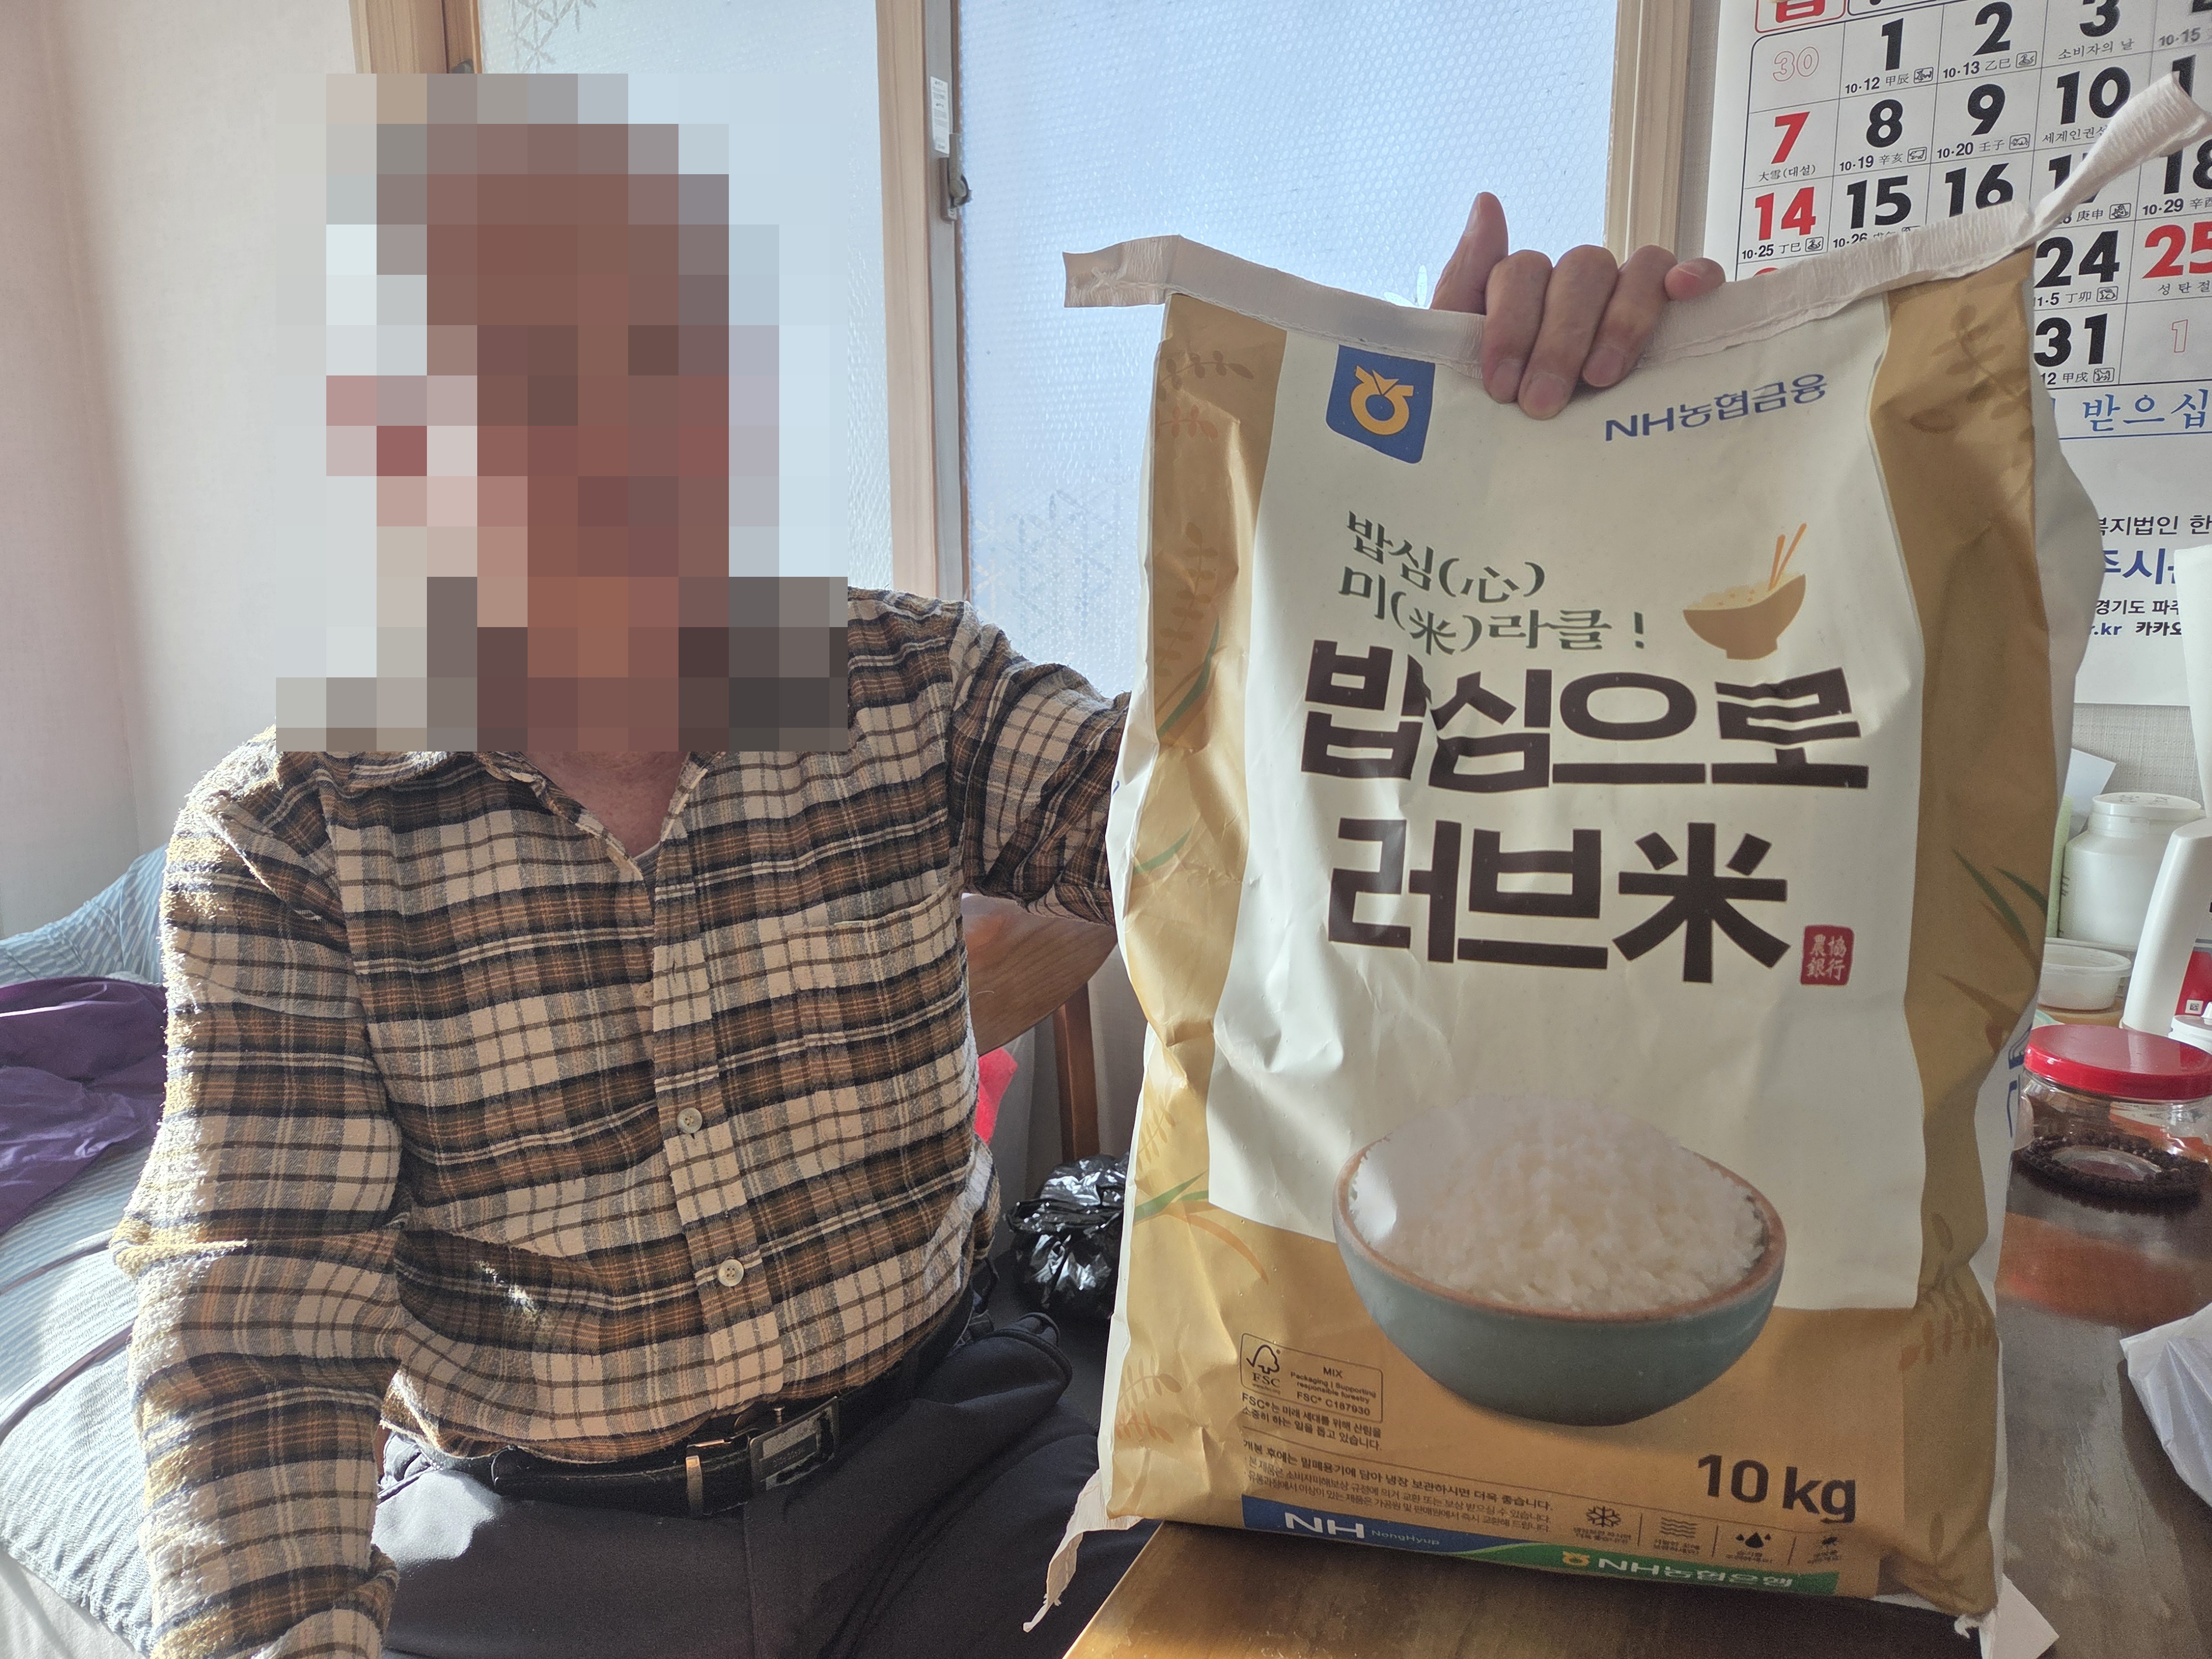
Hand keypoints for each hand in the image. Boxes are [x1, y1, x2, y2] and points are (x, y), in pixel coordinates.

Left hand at [1430, 193, 1725, 419]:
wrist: (1519, 486)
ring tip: (1604, 379)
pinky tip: (1687, 292)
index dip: (1510, 325)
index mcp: (1523, 292)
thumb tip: (1487, 202)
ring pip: (1635, 272)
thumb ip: (1465, 284)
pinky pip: (1688, 277)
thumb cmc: (1491, 417)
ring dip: (1621, 321)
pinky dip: (1692, 275)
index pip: (1521, 273)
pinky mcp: (1672, 317)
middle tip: (1543, 402)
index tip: (1500, 386)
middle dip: (1559, 340)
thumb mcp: (1458, 362)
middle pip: (1580, 272)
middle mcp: (1576, 287)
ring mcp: (1625, 298)